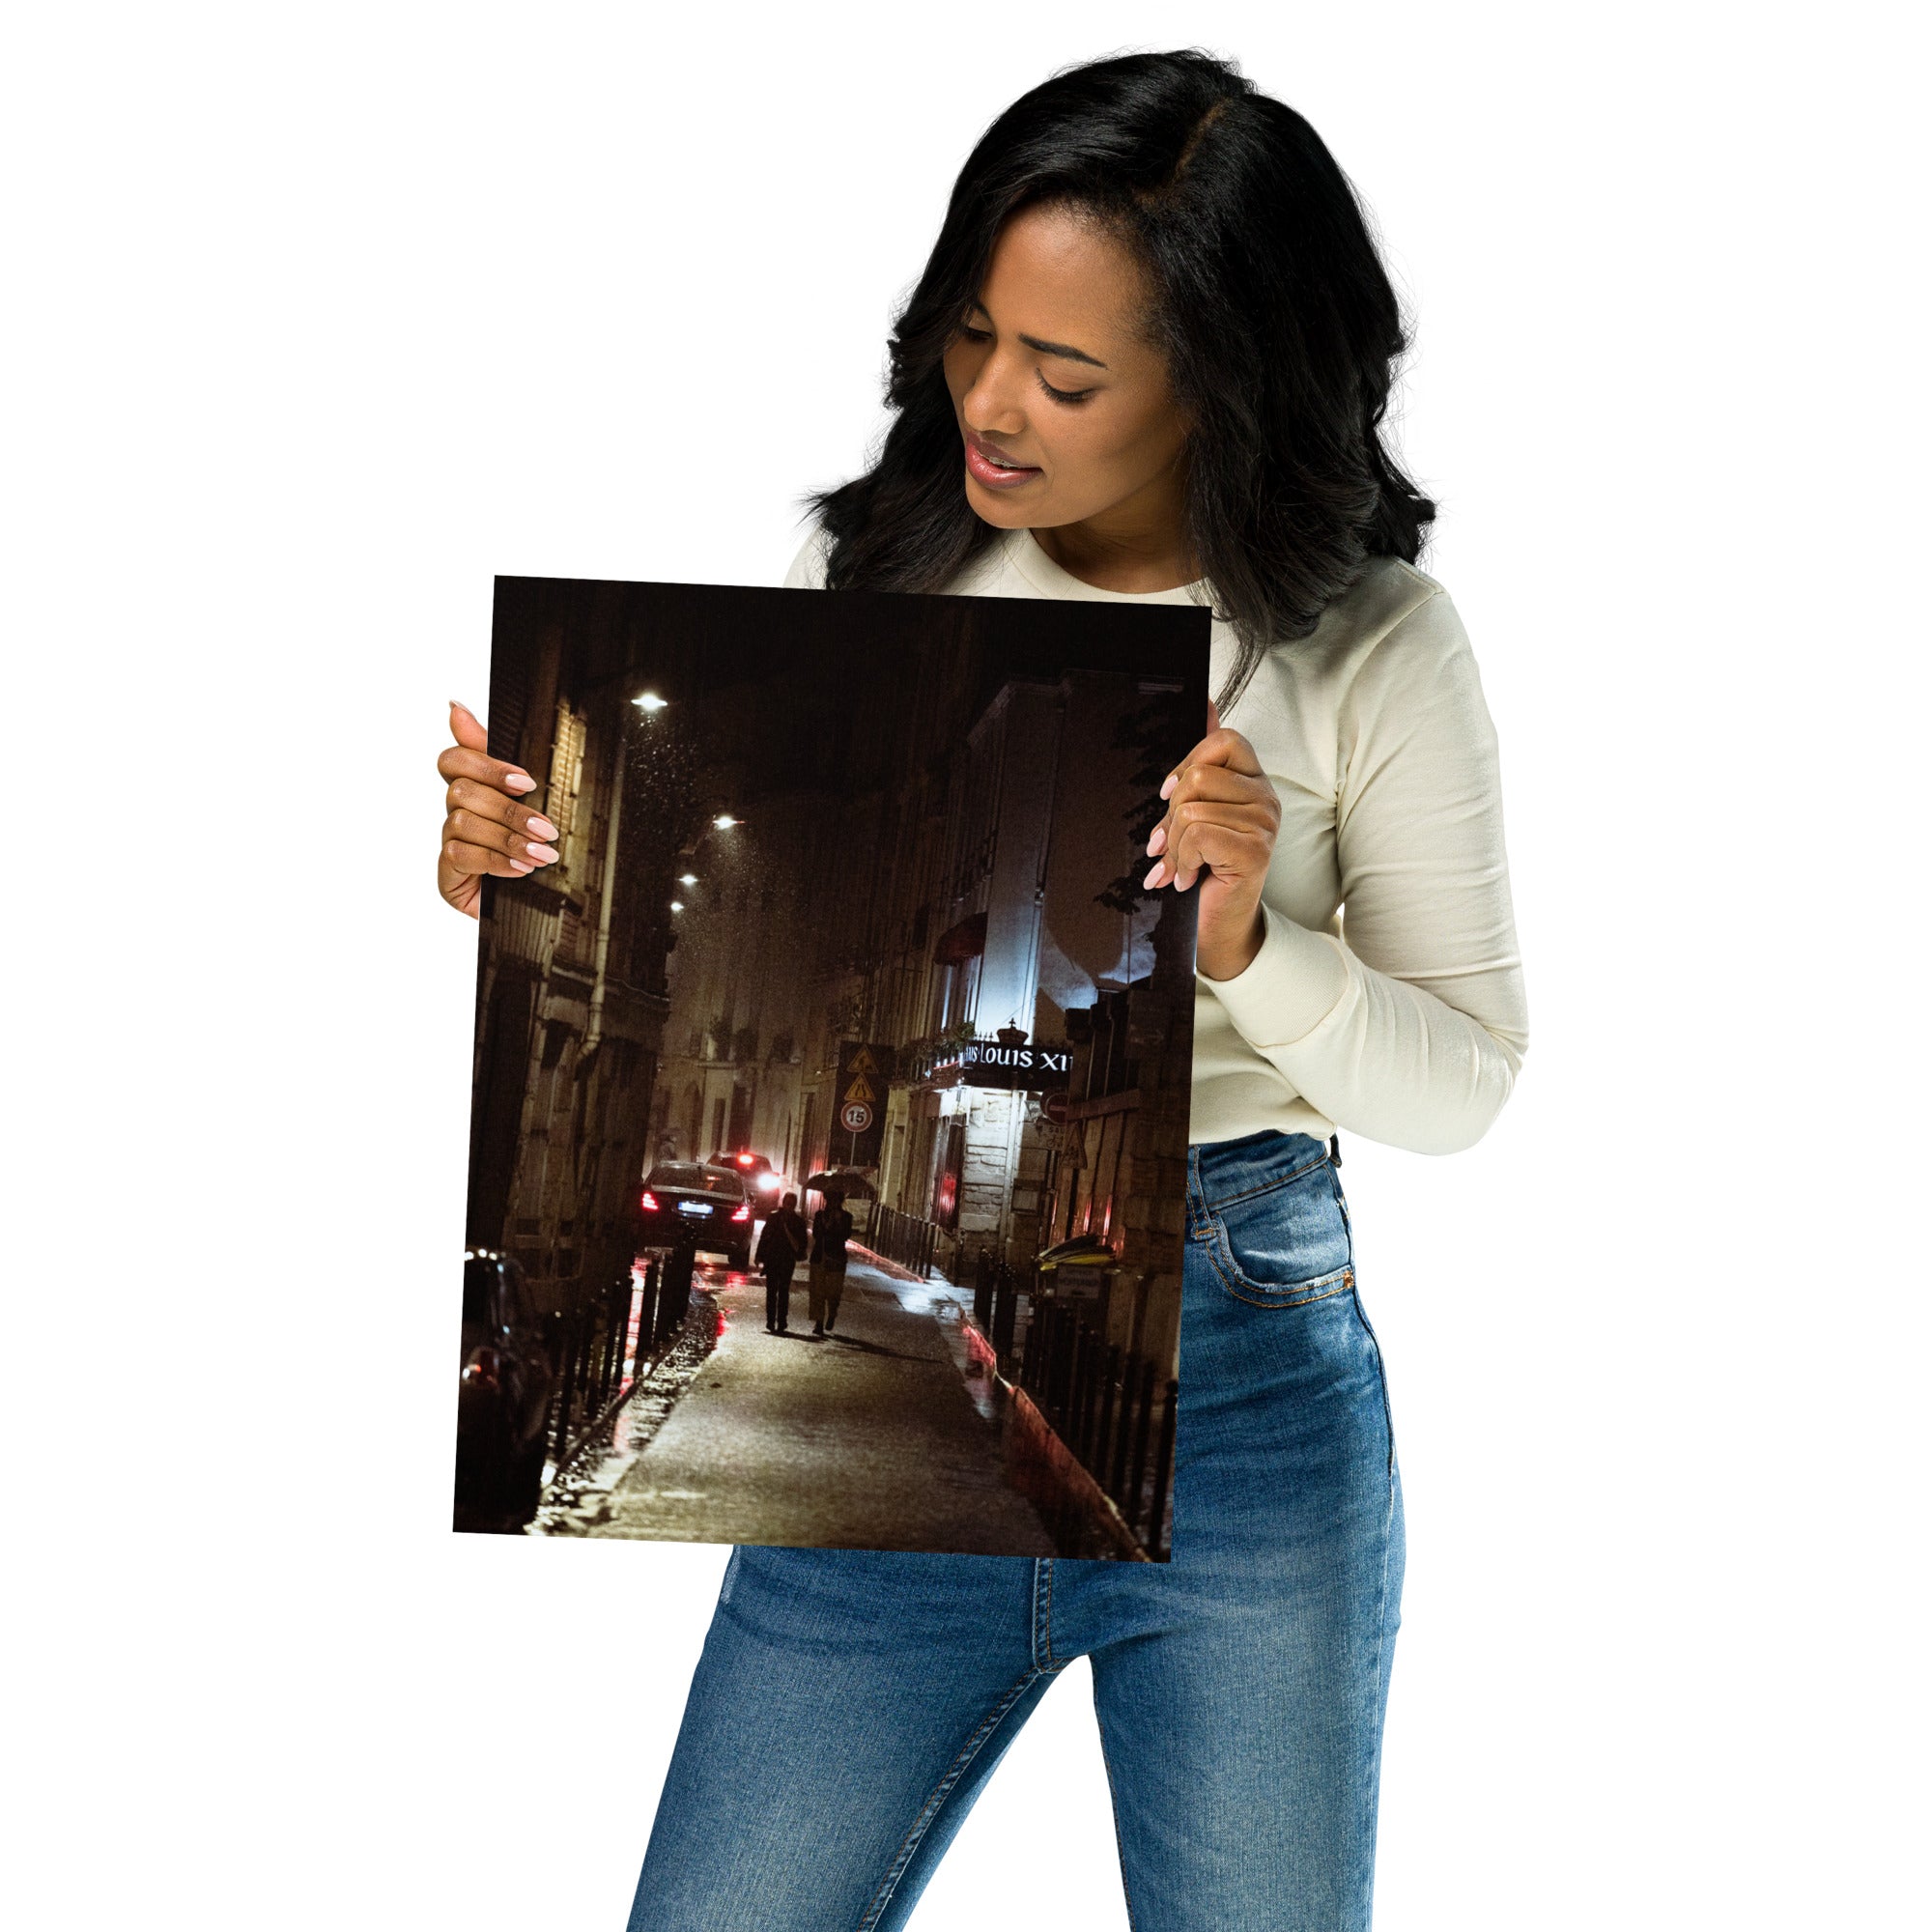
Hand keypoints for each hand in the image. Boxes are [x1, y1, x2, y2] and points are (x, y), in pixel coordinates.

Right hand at [436, 700, 560, 918]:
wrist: (533, 908)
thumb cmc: (529, 853)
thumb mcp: (527, 805)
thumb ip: (499, 761)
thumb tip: (455, 707)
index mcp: (474, 791)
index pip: (455, 760)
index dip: (485, 764)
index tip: (524, 780)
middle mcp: (456, 814)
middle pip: (462, 791)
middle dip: (509, 810)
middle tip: (546, 827)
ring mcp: (450, 843)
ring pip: (463, 822)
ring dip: (508, 838)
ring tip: (541, 854)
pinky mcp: (447, 873)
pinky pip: (461, 855)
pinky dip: (496, 861)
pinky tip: (520, 870)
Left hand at [1142, 700, 1279, 980]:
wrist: (1216, 926)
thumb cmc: (1204, 869)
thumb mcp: (1196, 812)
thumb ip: (1202, 764)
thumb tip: (1207, 704)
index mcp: (1253, 782)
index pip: (1225, 739)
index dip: (1188, 763)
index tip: (1169, 795)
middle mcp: (1267, 798)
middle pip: (1200, 776)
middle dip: (1171, 814)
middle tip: (1168, 843)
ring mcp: (1265, 824)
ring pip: (1193, 808)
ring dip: (1175, 845)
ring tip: (1179, 865)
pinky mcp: (1255, 850)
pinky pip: (1199, 834)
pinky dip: (1182, 860)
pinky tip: (1187, 877)